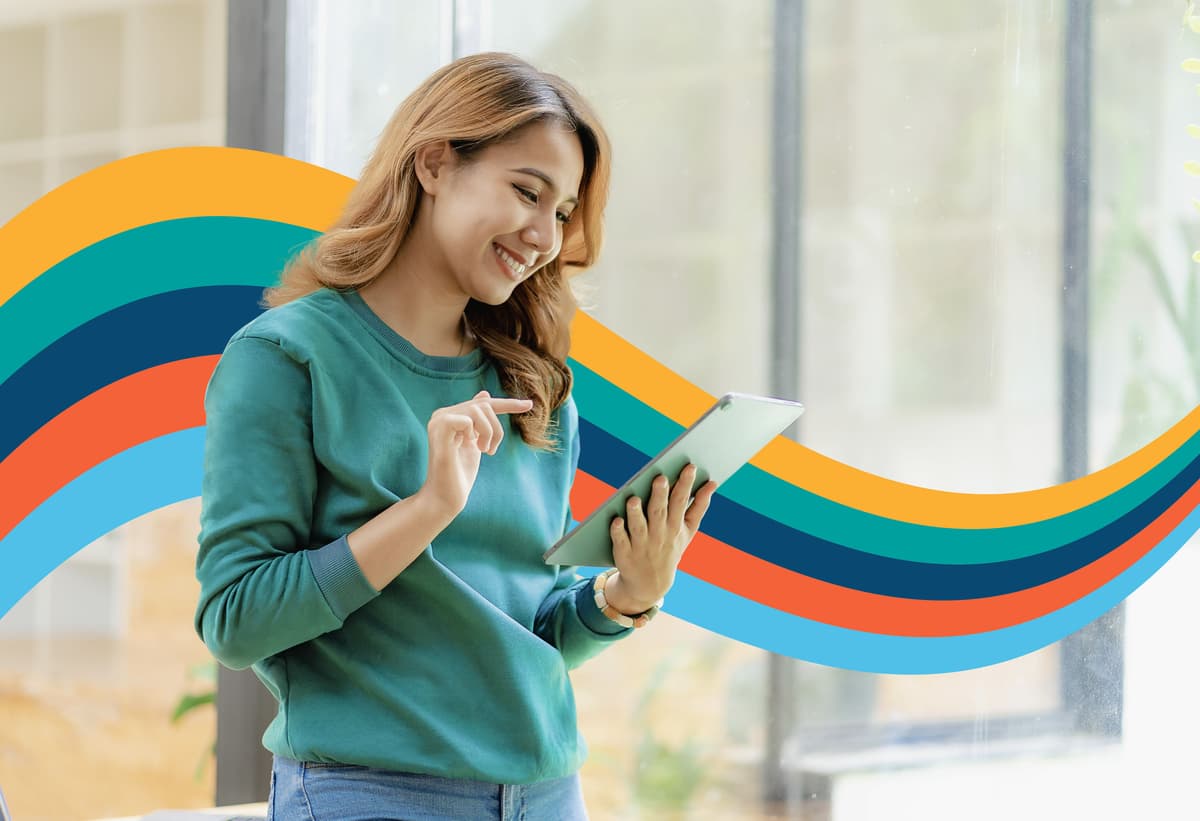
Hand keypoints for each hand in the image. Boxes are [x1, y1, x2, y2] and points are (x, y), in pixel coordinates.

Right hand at [417, 390, 532, 517]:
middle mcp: (442, 415)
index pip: (483, 403)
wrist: (445, 497)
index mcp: (451, 416)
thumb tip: (484, 394)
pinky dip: (475, 434)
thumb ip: (479, 423)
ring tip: (483, 451)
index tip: (529, 404)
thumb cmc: (460, 475)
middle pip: (484, 405)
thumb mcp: (475, 444)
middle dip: (496, 428)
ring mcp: (438, 421)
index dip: (508, 404)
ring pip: (479, 410)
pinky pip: (467, 419)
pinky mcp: (438, 429)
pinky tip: (469, 446)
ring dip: (489, 433)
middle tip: (490, 451)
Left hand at [606, 464, 717, 613]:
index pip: (681, 502)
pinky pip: (620, 541)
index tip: (689, 467)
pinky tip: (615, 520)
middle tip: (660, 477)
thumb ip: (700, 506)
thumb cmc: (669, 548)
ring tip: (633, 498)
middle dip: (660, 496)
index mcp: (675, 527)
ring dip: (636, 513)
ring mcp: (641, 545)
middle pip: (659, 512)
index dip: (685, 484)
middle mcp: (659, 535)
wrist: (651, 584)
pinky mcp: (624, 554)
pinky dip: (618, 532)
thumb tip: (712, 483)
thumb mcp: (688, 531)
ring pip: (638, 527)